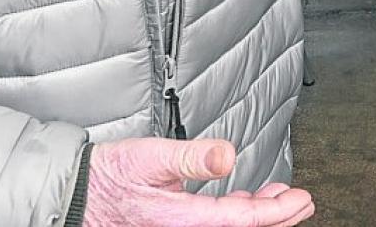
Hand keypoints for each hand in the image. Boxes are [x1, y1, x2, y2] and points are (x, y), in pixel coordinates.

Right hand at [84, 138, 313, 226]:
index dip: (275, 212)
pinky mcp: (172, 225)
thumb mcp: (150, 157)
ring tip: (281, 198)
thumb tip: (227, 155)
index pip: (241, 222)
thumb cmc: (107, 176)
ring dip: (259, 215)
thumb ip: (191, 157)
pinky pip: (213, 225)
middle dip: (277, 219)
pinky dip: (236, 213)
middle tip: (303, 203)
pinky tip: (245, 200)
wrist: (73, 193)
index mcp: (181, 221)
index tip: (300, 199)